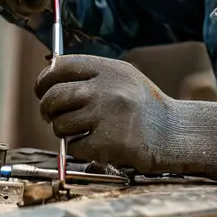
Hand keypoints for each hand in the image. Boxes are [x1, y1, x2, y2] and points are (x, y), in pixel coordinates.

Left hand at [35, 55, 174, 172]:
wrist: (175, 133)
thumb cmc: (145, 108)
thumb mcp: (124, 79)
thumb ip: (93, 75)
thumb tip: (50, 78)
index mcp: (109, 69)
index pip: (61, 67)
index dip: (45, 80)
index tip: (41, 90)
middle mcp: (106, 88)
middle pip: (54, 96)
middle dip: (47, 109)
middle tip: (50, 116)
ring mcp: (106, 115)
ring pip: (60, 124)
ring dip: (64, 132)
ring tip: (82, 131)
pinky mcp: (107, 142)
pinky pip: (73, 147)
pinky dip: (79, 149)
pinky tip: (96, 145)